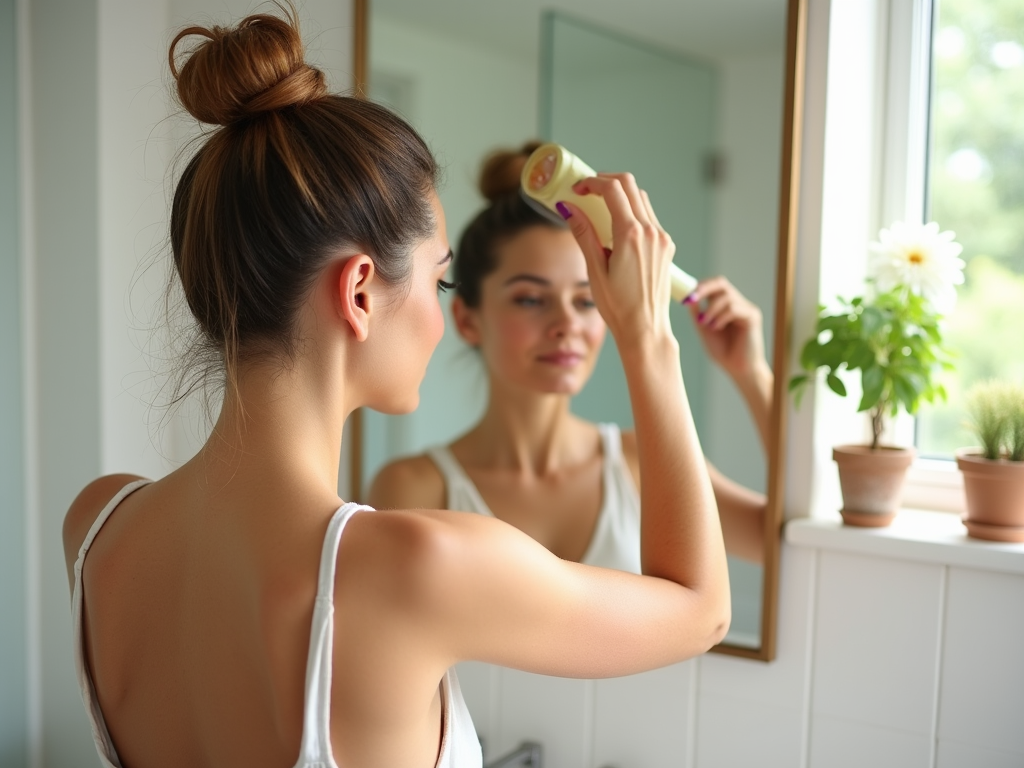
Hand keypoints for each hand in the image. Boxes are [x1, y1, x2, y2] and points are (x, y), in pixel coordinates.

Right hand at [558, 174, 675, 349]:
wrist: (646, 329)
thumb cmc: (619, 306)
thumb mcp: (594, 270)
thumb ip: (583, 234)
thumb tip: (569, 209)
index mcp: (631, 235)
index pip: (613, 189)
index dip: (592, 182)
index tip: (577, 188)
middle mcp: (651, 231)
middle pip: (629, 185)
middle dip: (606, 182)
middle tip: (587, 191)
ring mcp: (661, 238)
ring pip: (641, 199)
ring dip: (620, 196)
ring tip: (599, 209)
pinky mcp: (666, 246)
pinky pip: (649, 217)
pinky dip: (632, 212)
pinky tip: (617, 228)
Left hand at [685, 276, 765, 381]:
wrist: (738, 370)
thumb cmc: (723, 352)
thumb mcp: (705, 329)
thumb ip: (698, 313)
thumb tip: (688, 297)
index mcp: (726, 306)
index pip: (714, 286)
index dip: (699, 287)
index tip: (684, 295)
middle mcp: (738, 304)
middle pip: (721, 283)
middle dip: (704, 289)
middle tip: (691, 298)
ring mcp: (746, 309)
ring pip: (726, 296)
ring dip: (711, 309)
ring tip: (705, 324)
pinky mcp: (752, 317)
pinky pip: (734, 308)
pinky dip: (721, 316)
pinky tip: (716, 327)